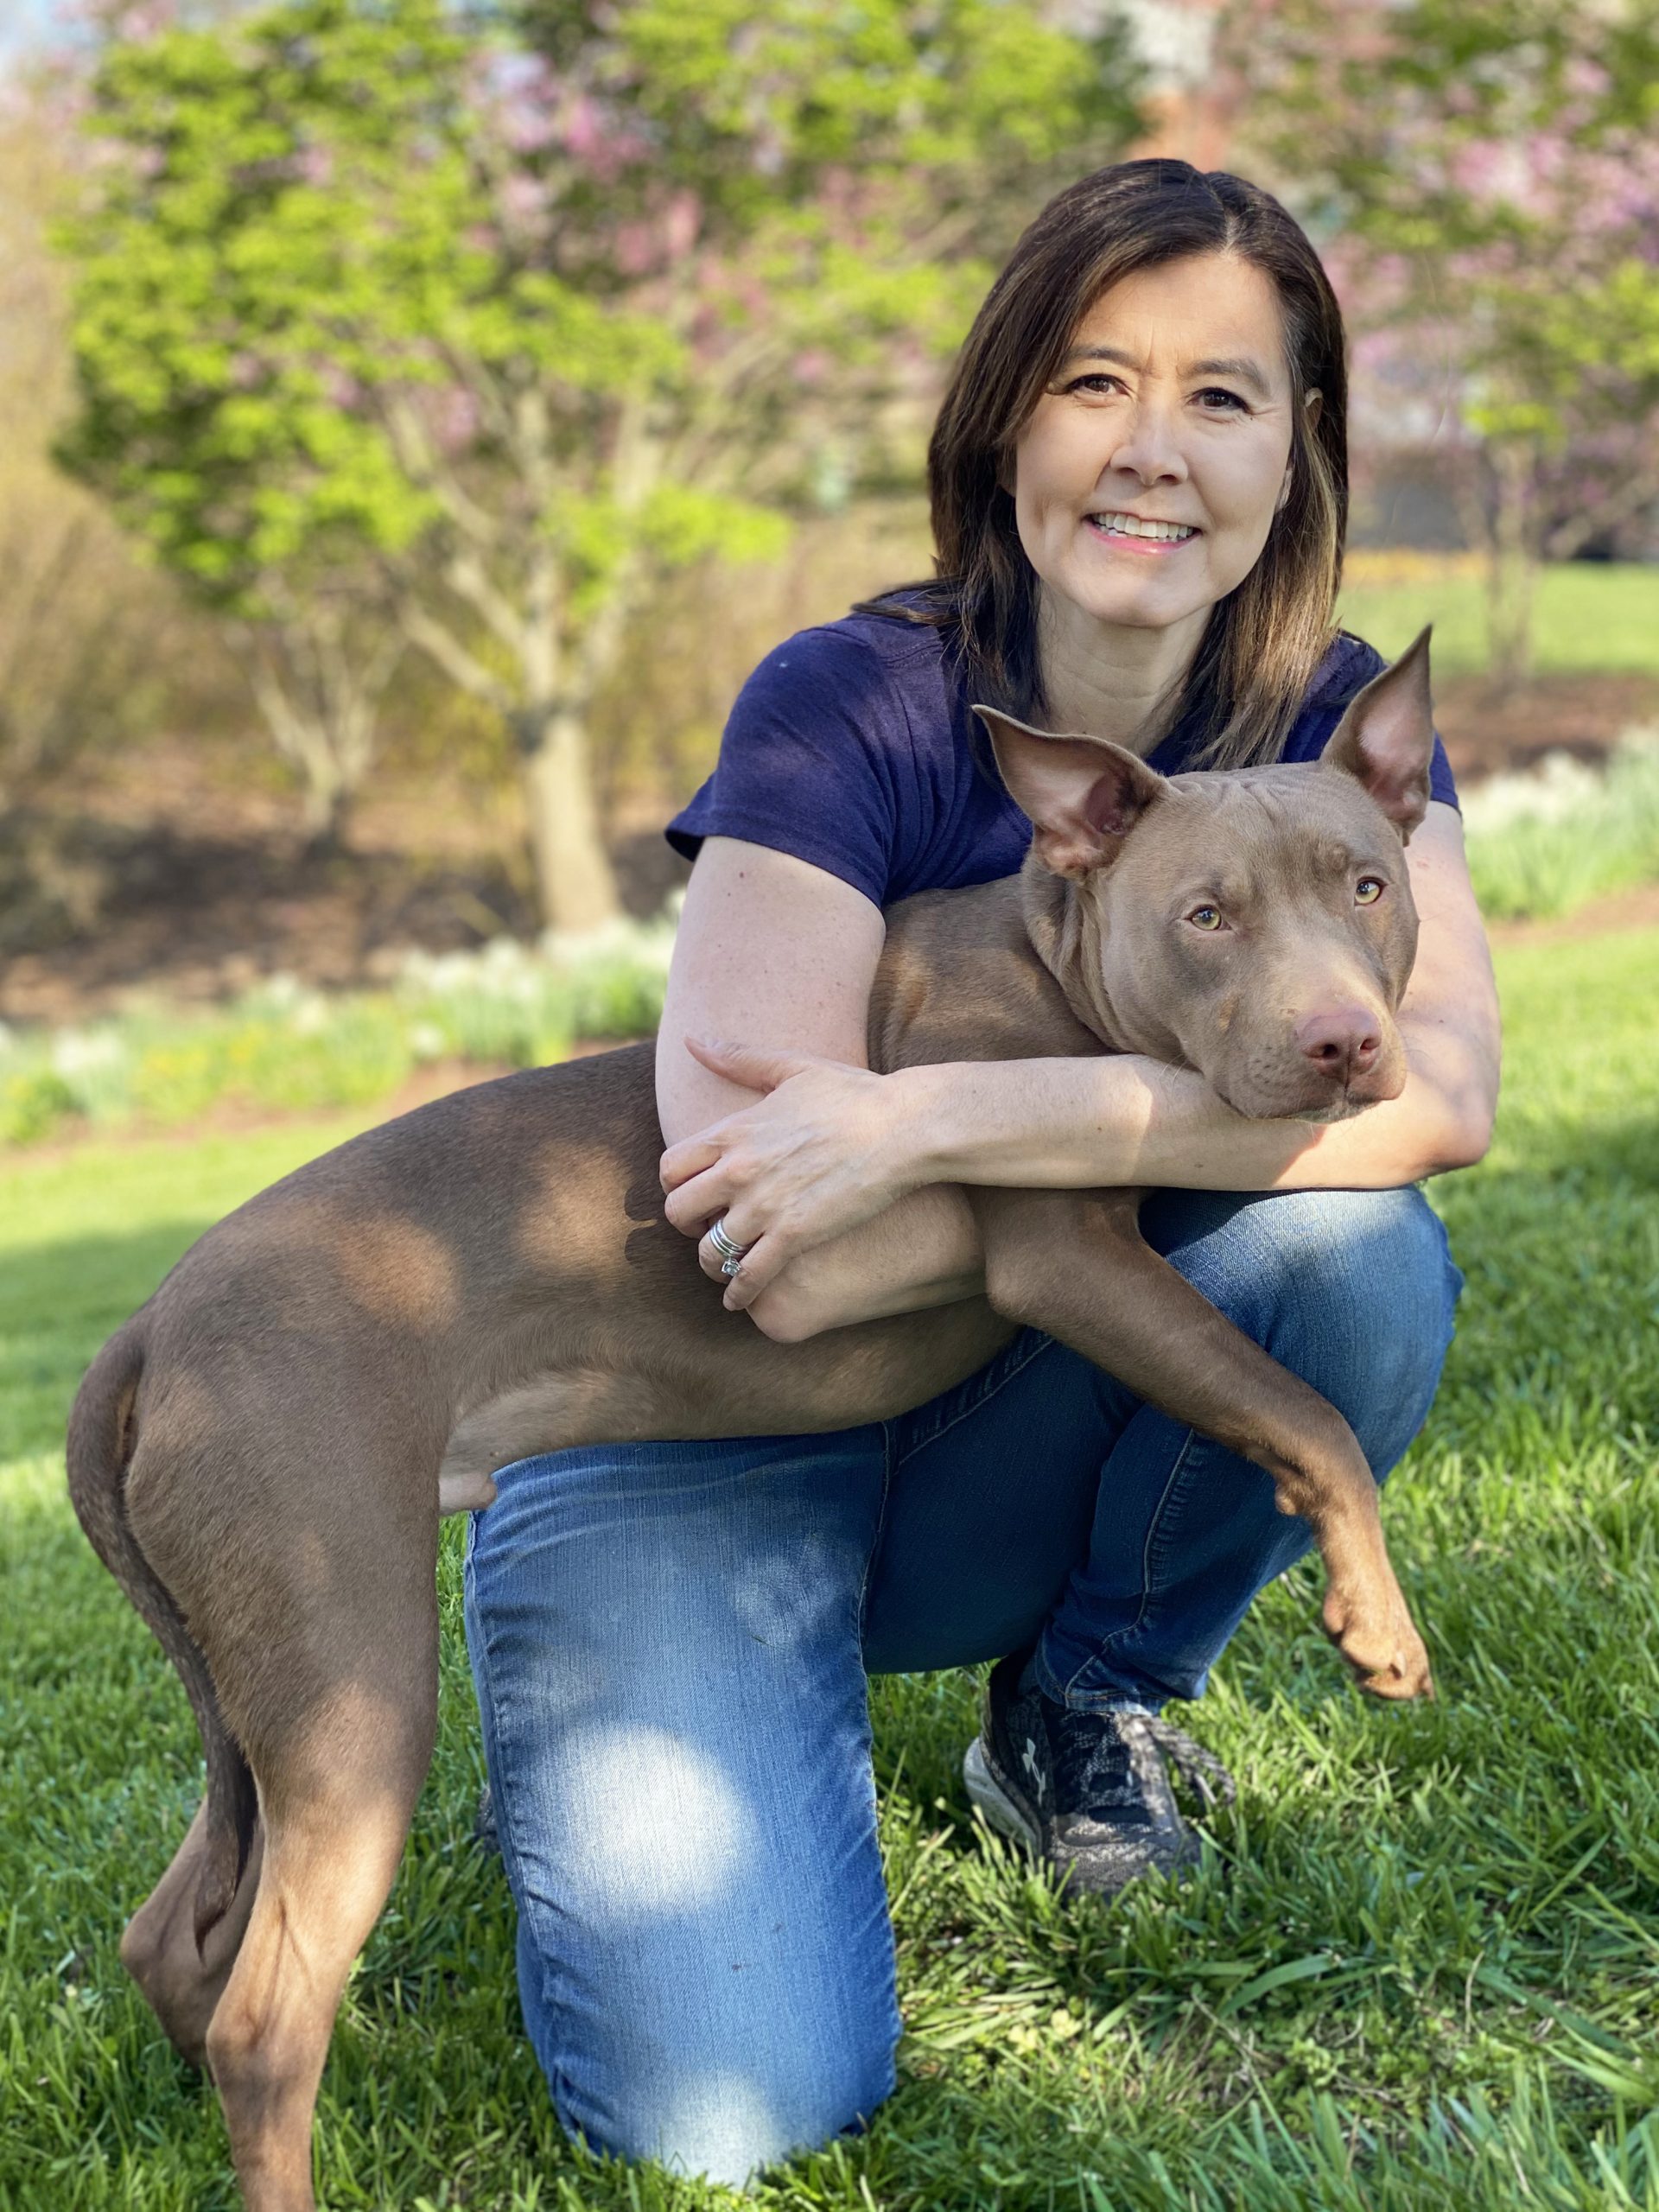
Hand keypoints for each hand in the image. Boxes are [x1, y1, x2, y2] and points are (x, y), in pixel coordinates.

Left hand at [660, 1038, 919, 1310]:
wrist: (902, 1128)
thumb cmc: (853, 1095)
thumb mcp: (792, 1067)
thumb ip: (738, 1058)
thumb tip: (692, 1039)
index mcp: (733, 1131)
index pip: (670, 1168)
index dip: (675, 1185)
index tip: (694, 1192)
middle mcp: (739, 1170)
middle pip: (678, 1213)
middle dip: (687, 1226)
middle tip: (706, 1230)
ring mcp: (765, 1206)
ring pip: (708, 1252)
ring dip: (712, 1264)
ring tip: (724, 1268)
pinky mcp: (795, 1236)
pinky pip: (748, 1277)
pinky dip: (739, 1294)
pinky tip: (741, 1299)